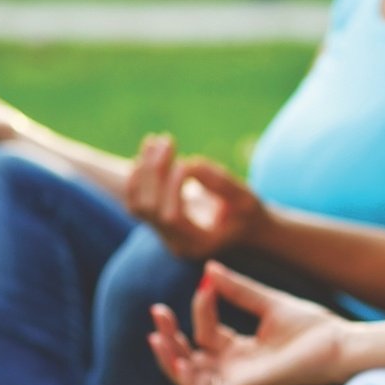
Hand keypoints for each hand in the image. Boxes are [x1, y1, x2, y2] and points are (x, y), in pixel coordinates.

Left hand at [125, 134, 262, 258]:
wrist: (247, 230)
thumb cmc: (249, 214)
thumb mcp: (245, 198)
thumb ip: (220, 182)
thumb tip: (187, 164)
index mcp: (198, 244)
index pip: (171, 217)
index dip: (172, 187)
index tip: (187, 162)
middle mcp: (175, 244)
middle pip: (149, 208)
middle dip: (154, 171)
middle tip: (168, 140)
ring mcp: (163, 235)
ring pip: (137, 204)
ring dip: (143, 170)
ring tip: (154, 140)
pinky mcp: (157, 222)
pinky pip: (135, 201)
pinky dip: (137, 176)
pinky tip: (148, 153)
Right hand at [146, 261, 347, 384]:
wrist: (341, 343)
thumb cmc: (314, 327)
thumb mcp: (268, 303)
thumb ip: (238, 290)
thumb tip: (209, 269)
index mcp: (242, 351)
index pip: (207, 332)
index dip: (201, 309)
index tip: (207, 283)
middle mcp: (237, 369)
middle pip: (190, 359)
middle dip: (169, 338)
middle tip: (157, 312)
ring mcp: (240, 382)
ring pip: (192, 380)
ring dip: (170, 360)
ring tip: (158, 336)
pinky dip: (188, 381)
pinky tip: (179, 359)